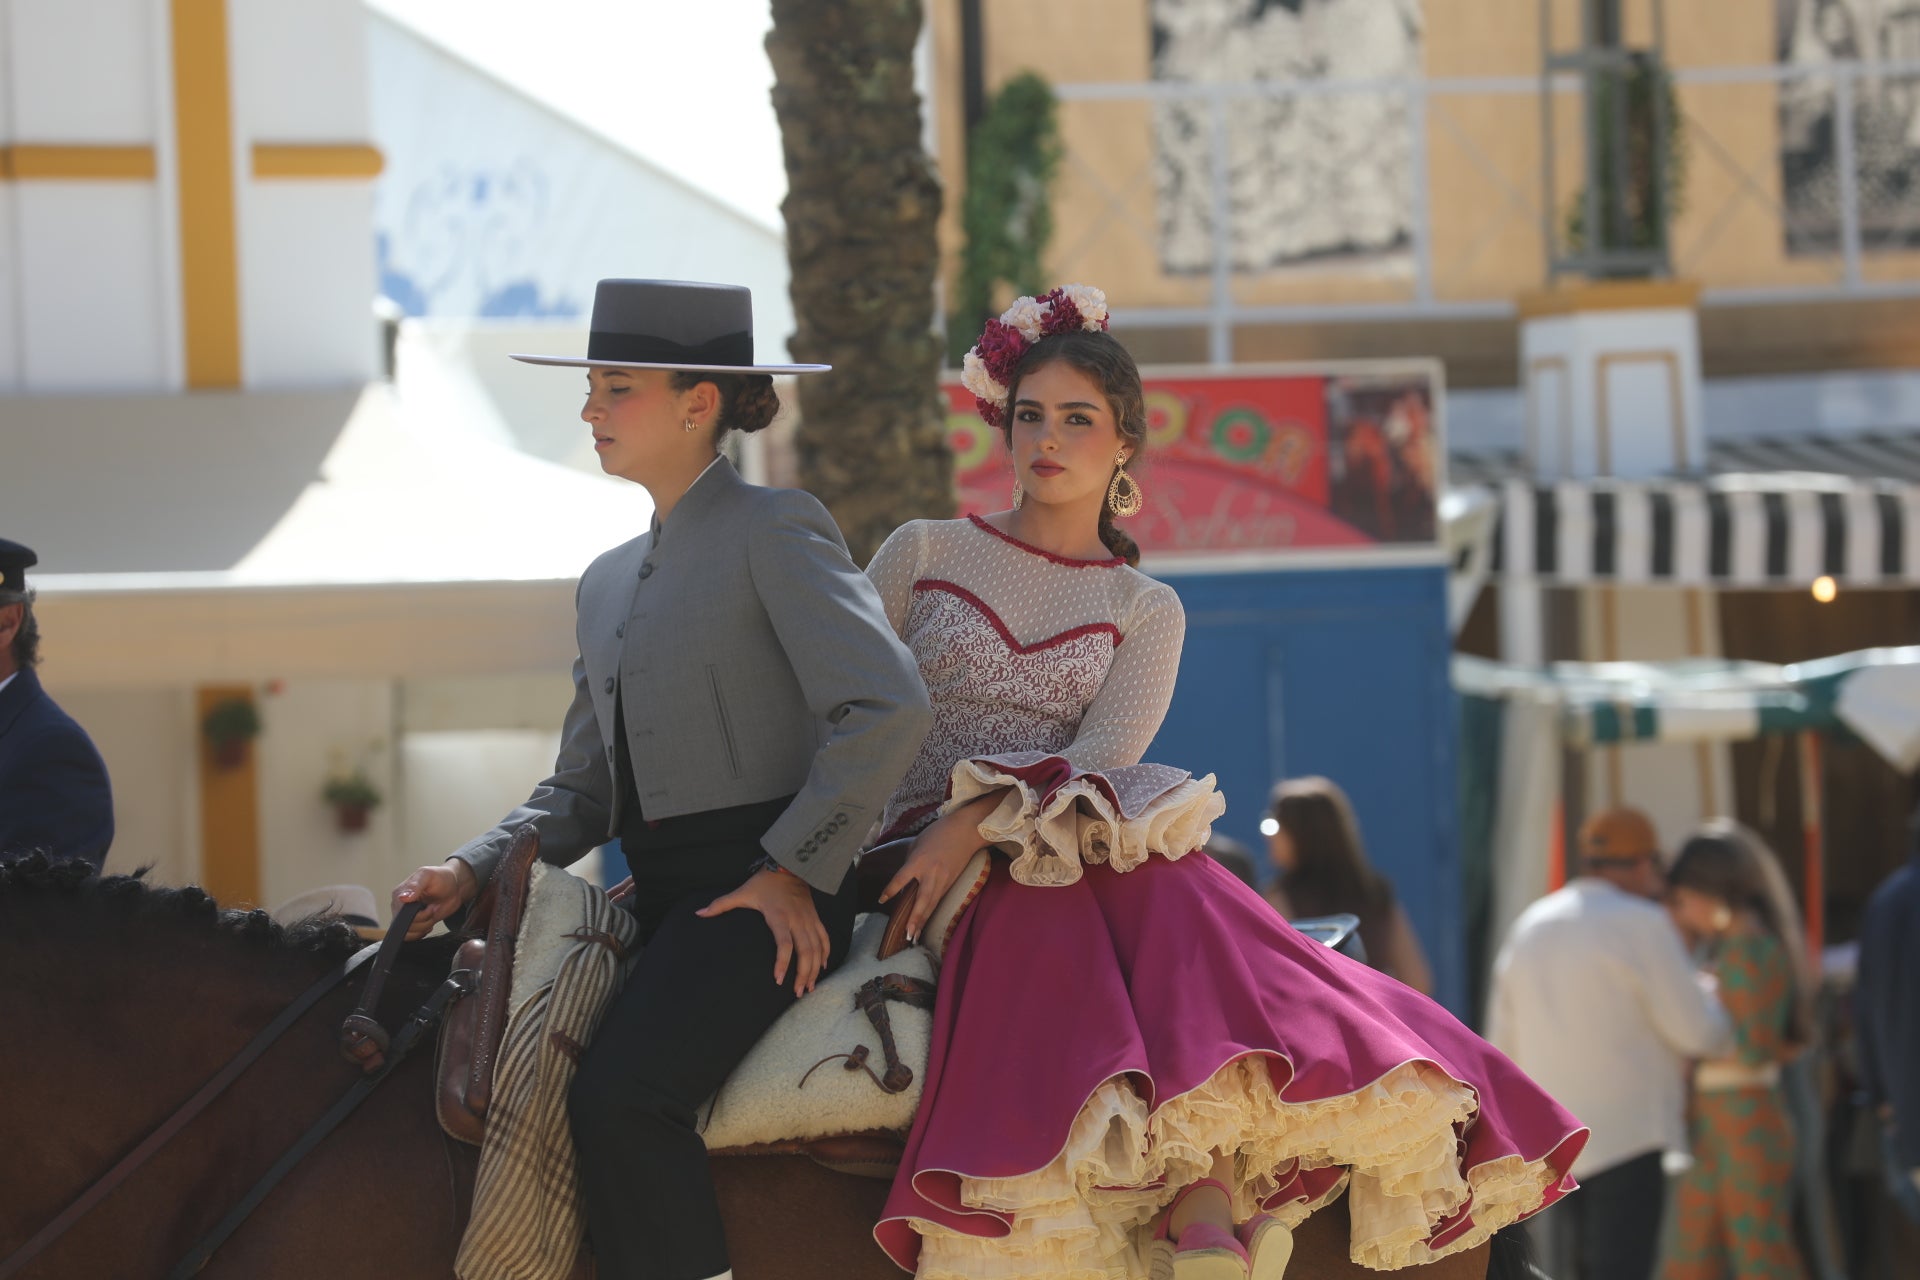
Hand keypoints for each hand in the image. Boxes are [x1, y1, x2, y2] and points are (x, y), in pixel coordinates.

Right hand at [391, 859, 476, 940]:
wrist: (454, 887)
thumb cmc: (441, 877)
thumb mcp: (428, 876)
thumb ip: (415, 886)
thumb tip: (402, 898)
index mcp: (399, 893)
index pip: (399, 913)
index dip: (416, 915)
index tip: (430, 907)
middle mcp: (400, 906)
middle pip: (404, 925)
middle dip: (423, 920)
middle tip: (433, 909)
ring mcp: (407, 916)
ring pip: (409, 933)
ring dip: (425, 926)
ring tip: (433, 913)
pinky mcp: (415, 923)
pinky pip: (412, 936)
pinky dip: (423, 932)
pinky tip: (431, 921)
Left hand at [698, 867, 830, 996]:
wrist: (790, 864)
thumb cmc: (764, 881)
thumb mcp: (743, 892)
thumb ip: (721, 904)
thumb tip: (699, 914)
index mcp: (779, 916)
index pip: (784, 943)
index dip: (782, 963)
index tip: (779, 980)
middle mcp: (797, 920)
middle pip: (805, 951)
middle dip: (803, 974)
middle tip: (797, 992)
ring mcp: (808, 920)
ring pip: (817, 948)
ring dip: (815, 969)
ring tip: (809, 987)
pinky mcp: (815, 917)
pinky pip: (824, 938)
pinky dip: (825, 953)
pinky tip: (823, 967)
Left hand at [879, 806, 987, 945]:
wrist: (965, 831)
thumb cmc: (939, 833)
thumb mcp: (917, 844)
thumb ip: (910, 862)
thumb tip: (905, 877)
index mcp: (919, 861)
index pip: (901, 879)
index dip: (890, 890)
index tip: (881, 900)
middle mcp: (931, 873)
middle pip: (922, 900)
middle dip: (915, 918)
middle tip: (907, 934)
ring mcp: (943, 880)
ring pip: (931, 904)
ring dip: (923, 921)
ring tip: (914, 936)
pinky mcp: (950, 882)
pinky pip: (938, 899)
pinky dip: (931, 912)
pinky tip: (924, 922)